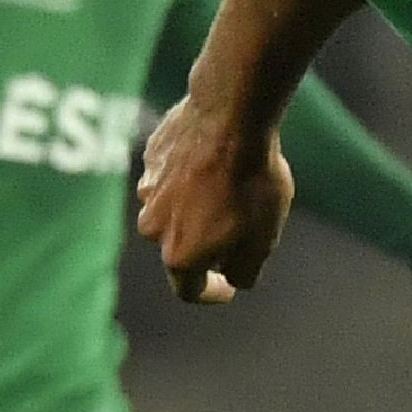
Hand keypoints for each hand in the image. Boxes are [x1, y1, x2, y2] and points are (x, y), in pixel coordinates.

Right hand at [138, 98, 294, 302]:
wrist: (232, 118)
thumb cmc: (252, 183)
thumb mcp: (264, 239)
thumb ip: (244, 271)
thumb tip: (231, 279)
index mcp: (178, 254)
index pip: (188, 290)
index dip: (211, 293)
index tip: (227, 287)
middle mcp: (153, 227)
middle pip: (181, 247)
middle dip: (208, 244)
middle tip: (240, 224)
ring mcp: (148, 190)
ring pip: (175, 211)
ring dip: (197, 207)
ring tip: (231, 187)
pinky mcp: (150, 158)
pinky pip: (171, 178)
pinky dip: (190, 177)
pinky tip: (216, 163)